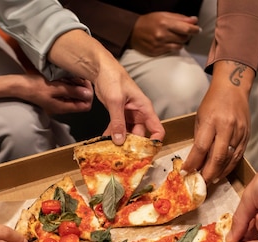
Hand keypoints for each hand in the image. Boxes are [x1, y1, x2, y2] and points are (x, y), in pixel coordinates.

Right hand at [20, 75, 92, 114]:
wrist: (20, 86)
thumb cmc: (35, 87)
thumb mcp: (56, 88)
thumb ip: (73, 91)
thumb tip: (88, 94)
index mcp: (65, 107)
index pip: (86, 106)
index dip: (89, 95)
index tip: (86, 84)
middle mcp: (64, 105)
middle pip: (82, 100)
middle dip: (83, 88)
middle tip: (79, 77)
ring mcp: (60, 100)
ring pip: (75, 94)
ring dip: (76, 84)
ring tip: (71, 76)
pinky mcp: (56, 94)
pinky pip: (68, 90)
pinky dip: (69, 83)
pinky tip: (65, 77)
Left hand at [47, 29, 164, 143]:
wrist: (100, 69)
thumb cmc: (113, 79)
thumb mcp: (115, 101)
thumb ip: (118, 122)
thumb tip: (119, 141)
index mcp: (144, 108)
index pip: (157, 128)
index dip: (154, 141)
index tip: (146, 153)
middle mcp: (139, 114)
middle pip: (141, 135)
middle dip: (133, 146)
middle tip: (124, 157)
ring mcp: (129, 115)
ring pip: (128, 134)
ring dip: (121, 142)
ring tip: (113, 152)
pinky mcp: (119, 115)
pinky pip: (118, 129)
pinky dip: (112, 135)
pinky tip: (105, 142)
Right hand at [130, 12, 200, 55]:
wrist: (132, 32)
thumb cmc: (148, 22)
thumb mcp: (163, 15)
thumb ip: (180, 18)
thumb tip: (194, 20)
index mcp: (164, 23)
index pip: (186, 28)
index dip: (194, 29)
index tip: (198, 29)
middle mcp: (162, 35)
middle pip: (184, 38)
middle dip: (187, 35)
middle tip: (184, 32)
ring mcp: (159, 45)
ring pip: (180, 45)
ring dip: (181, 41)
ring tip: (175, 37)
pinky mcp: (157, 52)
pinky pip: (172, 50)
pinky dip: (174, 46)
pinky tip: (169, 42)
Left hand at [182, 75, 250, 183]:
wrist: (233, 88)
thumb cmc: (213, 102)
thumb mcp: (200, 117)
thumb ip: (199, 139)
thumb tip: (196, 160)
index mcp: (212, 121)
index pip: (201, 147)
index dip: (193, 163)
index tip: (186, 172)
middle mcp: (227, 128)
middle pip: (217, 157)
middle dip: (208, 173)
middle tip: (200, 183)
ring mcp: (239, 132)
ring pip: (229, 159)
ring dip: (219, 173)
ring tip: (210, 181)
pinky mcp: (247, 136)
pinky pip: (238, 156)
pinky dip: (229, 166)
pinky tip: (222, 172)